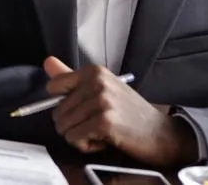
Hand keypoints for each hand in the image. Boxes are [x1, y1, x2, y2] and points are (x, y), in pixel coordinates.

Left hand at [43, 57, 197, 166]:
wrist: (161, 134)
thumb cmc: (130, 113)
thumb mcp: (102, 90)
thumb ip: (72, 79)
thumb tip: (47, 63)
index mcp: (93, 71)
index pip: (54, 86)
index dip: (63, 105)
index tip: (80, 110)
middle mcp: (96, 82)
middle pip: (57, 111)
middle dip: (73, 125)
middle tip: (96, 125)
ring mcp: (101, 101)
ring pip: (64, 126)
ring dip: (80, 136)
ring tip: (101, 132)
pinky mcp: (104, 121)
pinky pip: (74, 138)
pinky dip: (86, 145)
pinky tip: (104, 140)